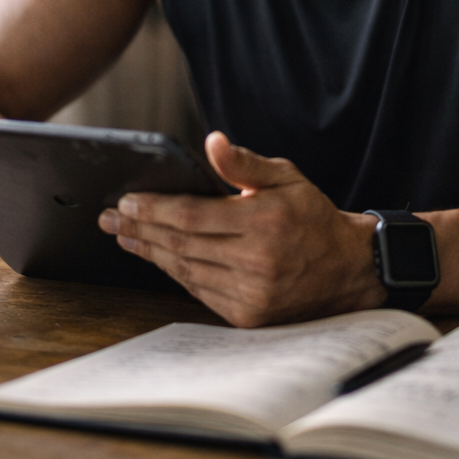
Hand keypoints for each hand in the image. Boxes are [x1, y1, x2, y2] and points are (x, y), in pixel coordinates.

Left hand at [98, 132, 385, 325]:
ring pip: (184, 269)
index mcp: (264, 221)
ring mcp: (251, 292)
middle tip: (111, 218)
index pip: (192, 215)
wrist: (347, 269)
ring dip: (149, 252)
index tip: (126, 201)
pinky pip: (199, 290)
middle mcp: (256, 260)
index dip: (154, 208)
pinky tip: (158, 256)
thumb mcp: (286, 177)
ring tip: (124, 236)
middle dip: (139, 229)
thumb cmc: (312, 216)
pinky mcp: (247, 315)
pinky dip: (175, 272)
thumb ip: (244, 163)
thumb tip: (212, 143)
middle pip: (180, 243)